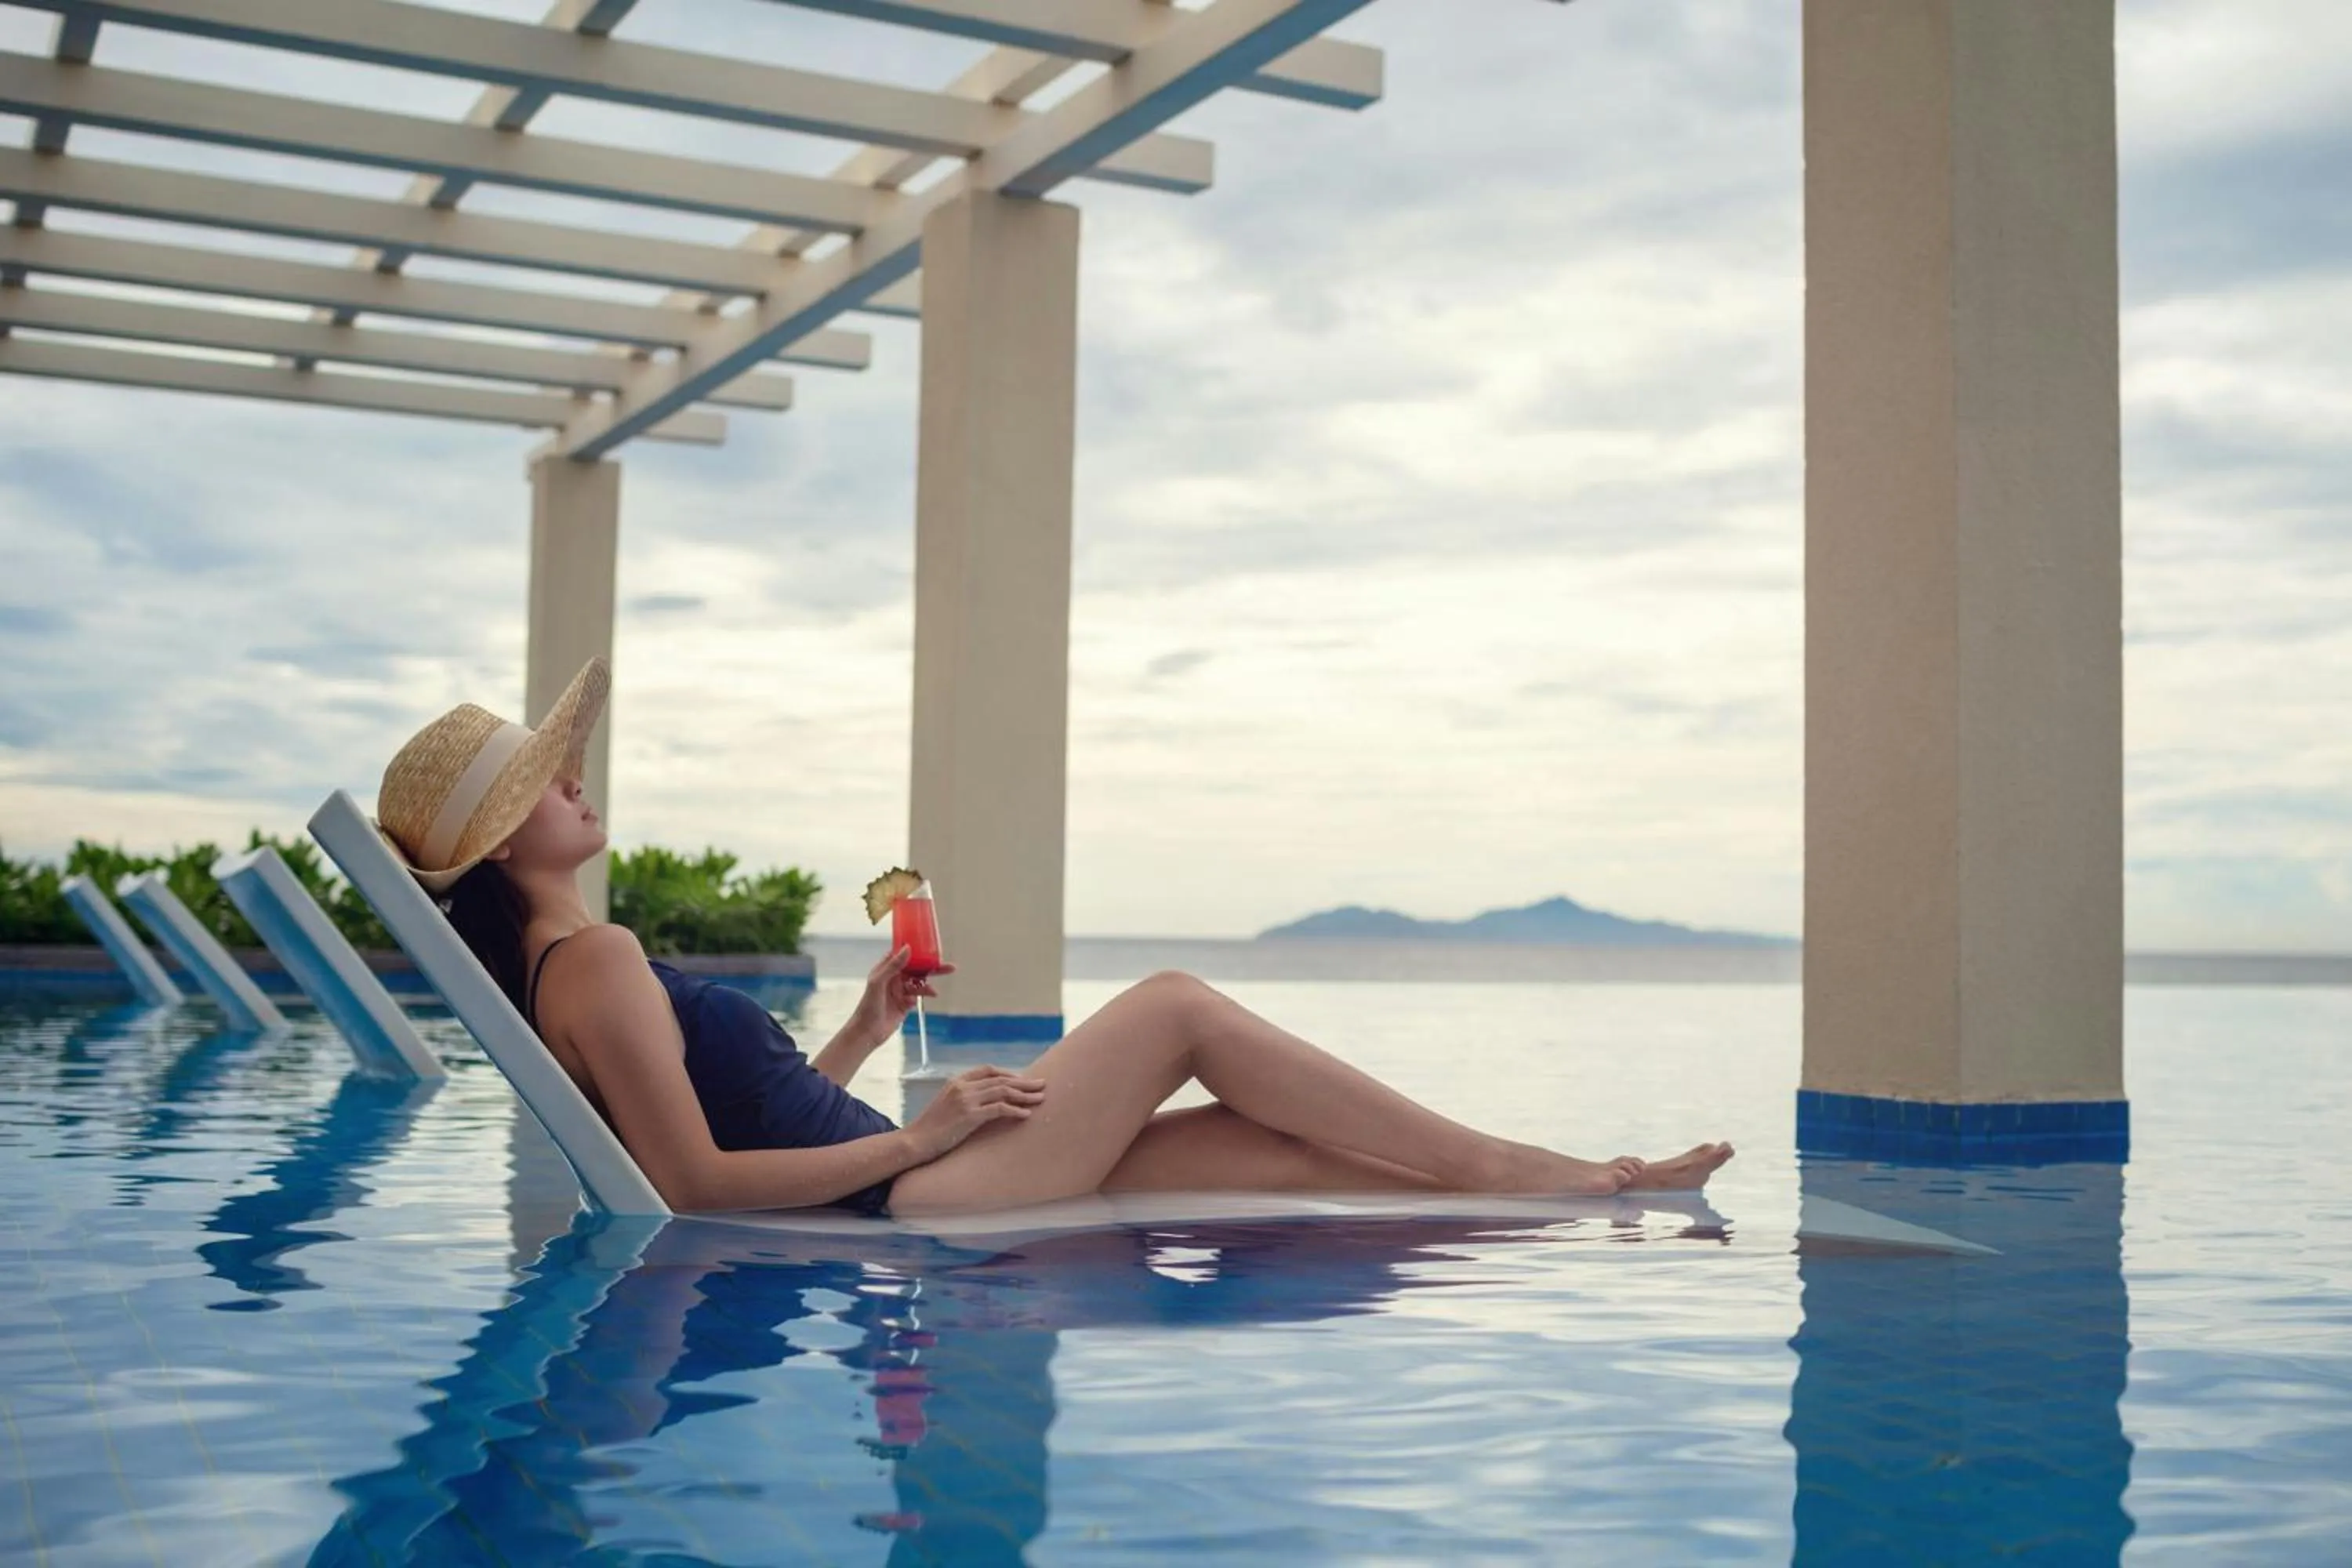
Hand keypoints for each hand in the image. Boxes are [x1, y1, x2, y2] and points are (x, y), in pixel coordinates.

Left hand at [856, 945, 956, 1032]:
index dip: (914, 949)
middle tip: (947, 966)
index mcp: (885, 970)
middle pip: (915, 968)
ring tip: (934, 992)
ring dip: (927, 986)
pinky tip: (917, 1002)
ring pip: (919, 983)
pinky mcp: (905, 1004)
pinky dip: (923, 996)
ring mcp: (900, 991)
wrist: (868, 1032)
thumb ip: (893, 966)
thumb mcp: (878, 983)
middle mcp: (893, 979)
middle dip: (930, 967)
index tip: (928, 946)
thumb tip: (908, 948)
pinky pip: (918, 996)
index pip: (901, 955)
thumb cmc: (868, 1007)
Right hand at [904, 1065, 1045, 1159]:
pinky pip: (999, 1109)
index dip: (1008, 1074)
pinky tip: (1026, 1115)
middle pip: (1000, 1079)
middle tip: (1042, 1085)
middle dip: (1024, 1083)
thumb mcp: (946, 1105)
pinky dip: (1015, 1110)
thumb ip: (964, 1098)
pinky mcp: (969, 1115)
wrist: (915, 1141)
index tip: (1023, 1080)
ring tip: (1040, 1099)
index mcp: (956, 1081)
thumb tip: (985, 1102)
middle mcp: (962, 1087)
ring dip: (1024, 1095)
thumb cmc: (931, 1129)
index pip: (988, 1070)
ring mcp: (965, 1100)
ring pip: (1003, 1091)